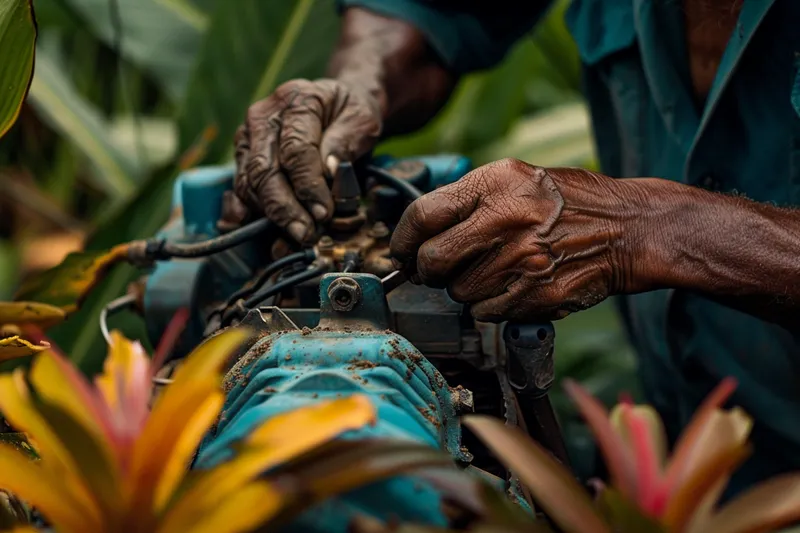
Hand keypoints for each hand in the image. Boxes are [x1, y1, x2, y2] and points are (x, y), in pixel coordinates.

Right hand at [221, 78, 382, 242]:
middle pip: (265, 169)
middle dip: (284, 207)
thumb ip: (346, 142)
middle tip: (305, 233)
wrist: (337, 106)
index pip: (295, 149)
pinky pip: (238, 185)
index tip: (324, 212)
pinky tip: (250, 225)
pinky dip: (242, 208)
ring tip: (295, 234)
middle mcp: (265, 116)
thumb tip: (328, 171)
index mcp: (297, 100)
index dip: (308, 186)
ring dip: (270, 213)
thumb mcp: (362, 120)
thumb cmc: (350, 113)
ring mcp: (250, 136)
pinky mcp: (244, 155)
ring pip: (249, 181)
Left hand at [390, 159, 645, 321]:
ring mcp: (520, 261)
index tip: (400, 252)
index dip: (402, 239)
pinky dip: (489, 306)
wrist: (627, 229)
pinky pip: (485, 312)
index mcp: (495, 184)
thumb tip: (420, 232)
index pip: (422, 215)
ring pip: (457, 292)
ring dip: (464, 289)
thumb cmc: (569, 203)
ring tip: (492, 271)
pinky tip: (511, 286)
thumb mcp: (518, 178)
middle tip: (438, 269)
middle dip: (428, 271)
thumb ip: (468, 200)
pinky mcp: (534, 295)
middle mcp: (504, 221)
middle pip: (432, 261)